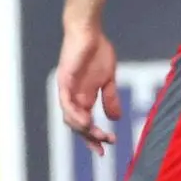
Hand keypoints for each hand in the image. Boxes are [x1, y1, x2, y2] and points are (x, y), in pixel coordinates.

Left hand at [56, 24, 121, 155]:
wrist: (89, 31)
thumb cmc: (97, 51)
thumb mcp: (108, 79)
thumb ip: (110, 98)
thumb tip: (116, 118)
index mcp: (83, 98)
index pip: (86, 124)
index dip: (93, 138)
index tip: (104, 150)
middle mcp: (73, 97)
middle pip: (77, 125)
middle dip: (90, 138)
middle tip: (103, 146)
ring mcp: (67, 89)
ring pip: (69, 117)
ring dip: (83, 129)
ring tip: (96, 135)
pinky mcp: (64, 80)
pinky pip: (65, 102)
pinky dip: (74, 113)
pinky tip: (85, 121)